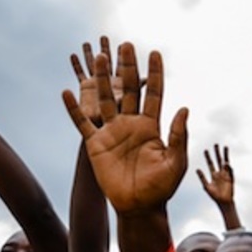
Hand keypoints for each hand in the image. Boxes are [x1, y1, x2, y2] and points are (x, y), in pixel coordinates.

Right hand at [63, 43, 187, 214]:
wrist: (140, 207)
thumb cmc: (161, 187)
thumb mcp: (175, 162)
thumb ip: (179, 136)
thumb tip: (185, 108)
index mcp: (152, 126)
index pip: (154, 94)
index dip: (155, 74)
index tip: (156, 53)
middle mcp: (131, 124)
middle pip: (129, 90)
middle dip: (128, 68)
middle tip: (127, 45)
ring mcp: (112, 132)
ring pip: (106, 100)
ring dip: (103, 80)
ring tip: (101, 58)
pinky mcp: (95, 144)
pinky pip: (82, 123)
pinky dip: (74, 109)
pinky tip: (67, 92)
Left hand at [196, 144, 233, 205]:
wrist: (223, 202)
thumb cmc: (214, 196)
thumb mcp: (206, 186)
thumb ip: (202, 177)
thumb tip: (197, 169)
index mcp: (214, 175)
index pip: (210, 163)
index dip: (208, 157)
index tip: (205, 150)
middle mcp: (220, 173)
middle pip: (218, 160)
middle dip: (217, 153)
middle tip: (215, 144)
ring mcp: (226, 175)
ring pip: (225, 163)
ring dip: (225, 155)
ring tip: (225, 147)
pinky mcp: (231, 178)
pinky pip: (230, 171)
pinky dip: (228, 167)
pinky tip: (226, 163)